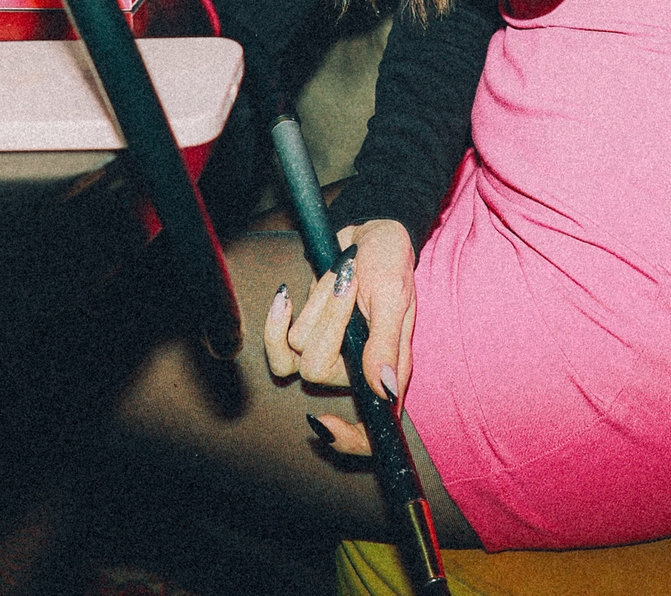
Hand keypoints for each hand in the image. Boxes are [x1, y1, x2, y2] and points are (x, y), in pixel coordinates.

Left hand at [264, 219, 415, 455]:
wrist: (368, 231)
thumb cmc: (389, 259)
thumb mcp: (392, 295)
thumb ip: (386, 343)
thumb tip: (386, 390)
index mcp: (388, 368)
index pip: (374, 429)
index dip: (349, 440)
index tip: (323, 423)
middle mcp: (356, 367)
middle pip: (317, 373)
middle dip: (327, 321)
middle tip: (350, 284)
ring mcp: (329, 352)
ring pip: (296, 353)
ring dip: (314, 308)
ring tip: (338, 279)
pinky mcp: (306, 335)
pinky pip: (278, 344)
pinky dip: (277, 320)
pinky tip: (286, 296)